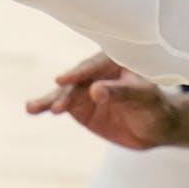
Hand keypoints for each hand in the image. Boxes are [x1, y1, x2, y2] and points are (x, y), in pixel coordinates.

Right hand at [25, 51, 178, 149]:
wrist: (156, 126)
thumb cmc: (155, 105)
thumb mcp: (142, 97)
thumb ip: (119, 92)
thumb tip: (95, 91)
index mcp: (111, 61)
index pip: (92, 67)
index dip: (78, 74)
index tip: (62, 81)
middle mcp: (93, 73)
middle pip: (74, 81)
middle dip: (62, 94)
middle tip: (55, 106)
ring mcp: (84, 90)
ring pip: (63, 93)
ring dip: (48, 100)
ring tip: (31, 108)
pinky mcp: (79, 106)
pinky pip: (61, 105)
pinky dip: (48, 107)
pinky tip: (33, 109)